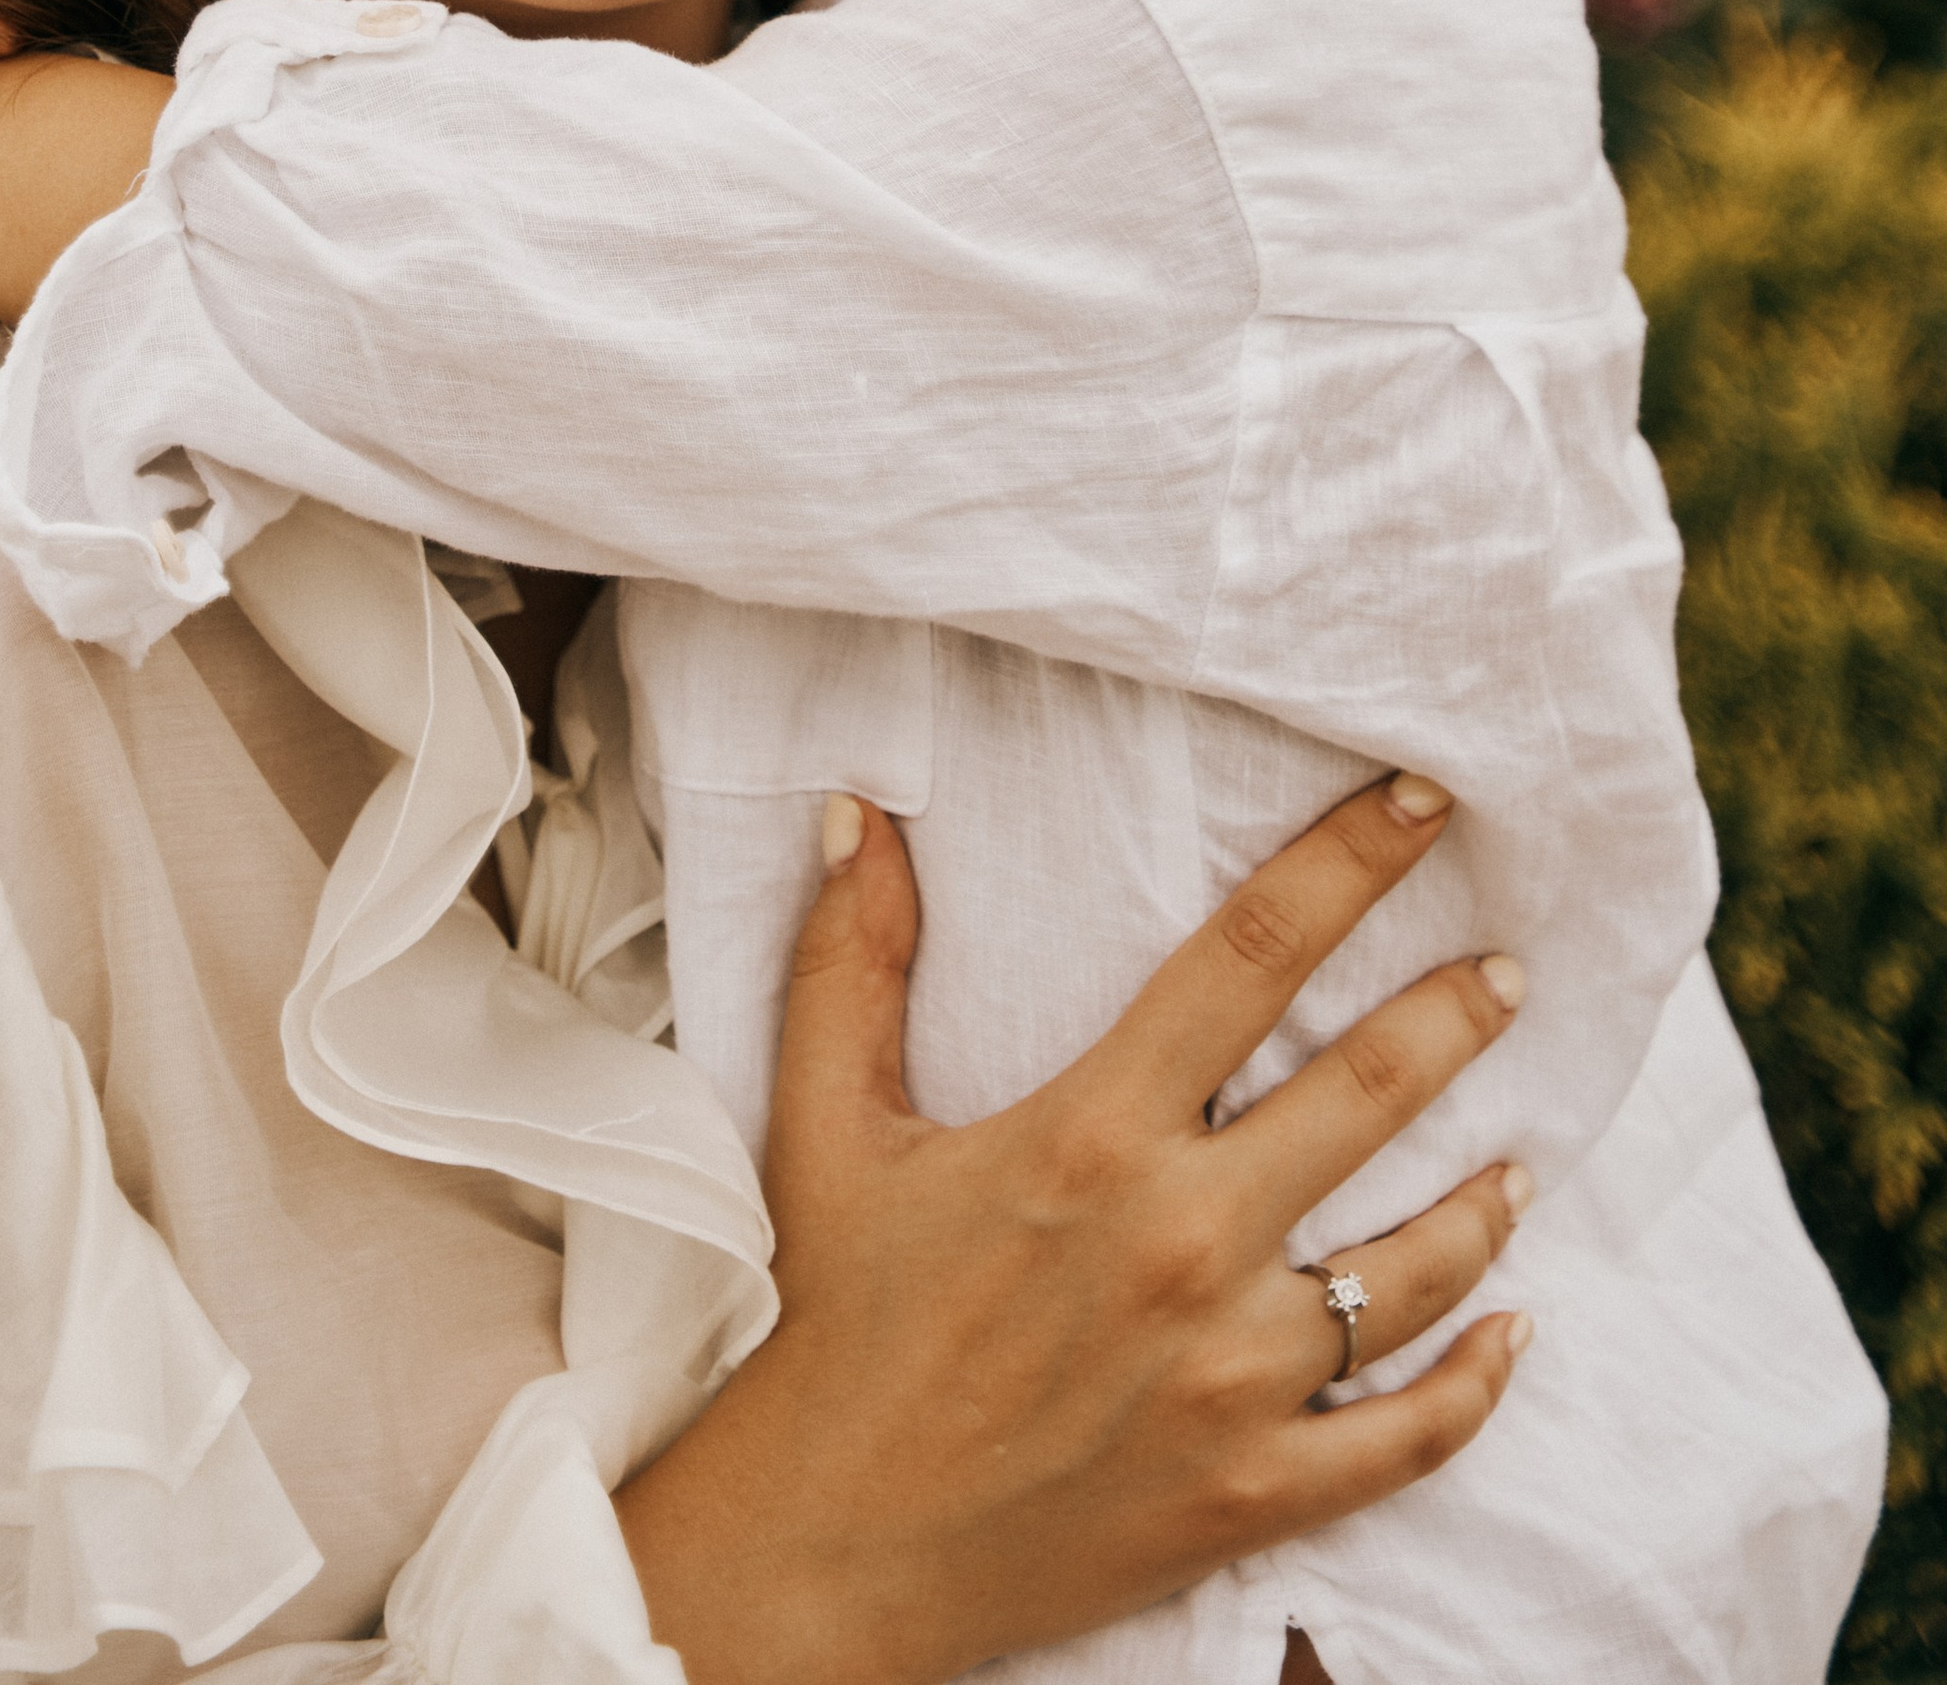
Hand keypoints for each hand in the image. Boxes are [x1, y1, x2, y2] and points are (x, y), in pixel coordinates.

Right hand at [616, 777, 1529, 1684]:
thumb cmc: (835, 1321)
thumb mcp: (827, 1125)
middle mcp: (1183, 1241)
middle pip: (1369, 1091)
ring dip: (1486, 1199)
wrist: (832, 1545)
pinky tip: (1511, 1330)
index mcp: (1093, 1134)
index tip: (1426, 802)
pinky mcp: (1253, 1490)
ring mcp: (1231, 1376)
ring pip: (1416, 1264)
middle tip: (1511, 971)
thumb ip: (852, 961)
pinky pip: (1412, 1433)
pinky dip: (1478, 1380)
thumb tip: (858, 812)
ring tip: (1521, 1155)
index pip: (1252, 958)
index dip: (1349, 864)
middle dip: (1459, 1014)